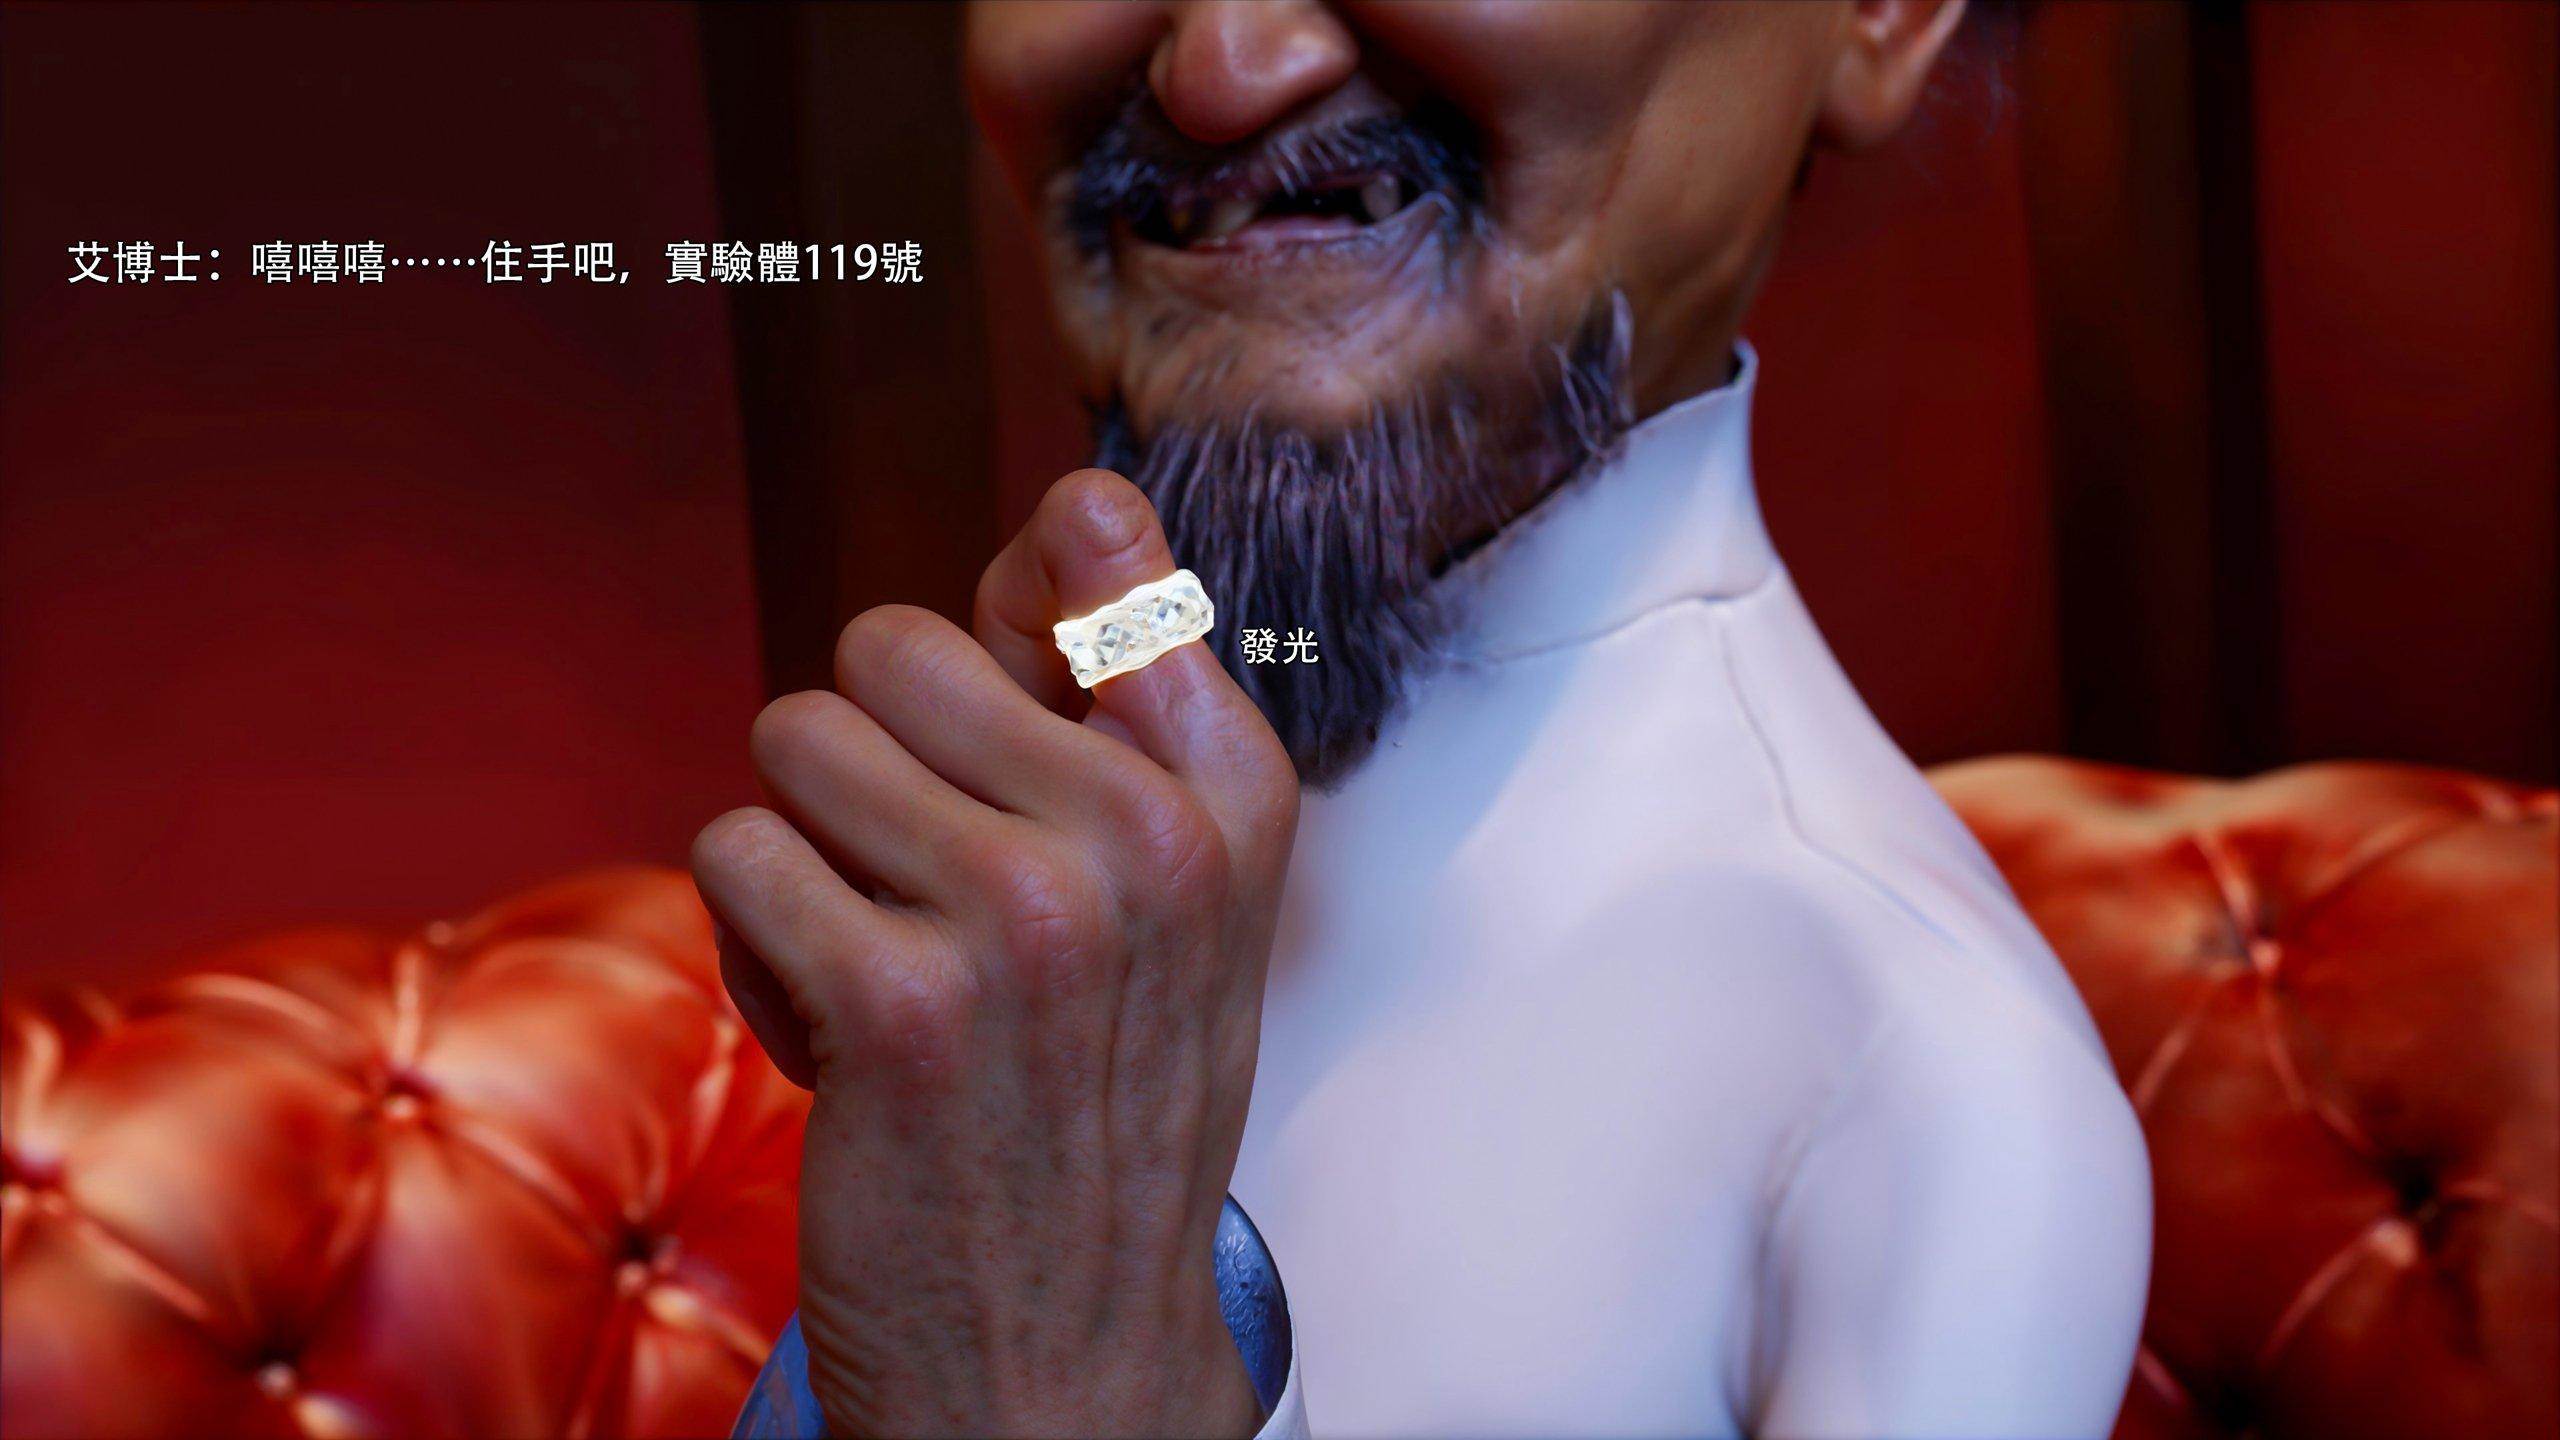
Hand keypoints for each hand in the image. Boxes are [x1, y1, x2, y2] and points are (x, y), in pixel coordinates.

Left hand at [692, 471, 1299, 1437]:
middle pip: (890, 643)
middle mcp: (1150, 836)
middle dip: (873, 764)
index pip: (1095, 539)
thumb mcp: (1170, 892)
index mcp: (1231, 793)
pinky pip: (735, 853)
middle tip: (935, 901)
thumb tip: (1073, 504)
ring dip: (808, 857)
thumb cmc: (1097, 1102)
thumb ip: (1119, 694)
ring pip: (796, 740)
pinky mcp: (897, 1000)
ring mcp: (1029, 913)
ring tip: (892, 971)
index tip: (1002, 719)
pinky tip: (842, 1037)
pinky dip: (756, 947)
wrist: (1066, 1350)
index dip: (1002, 619)